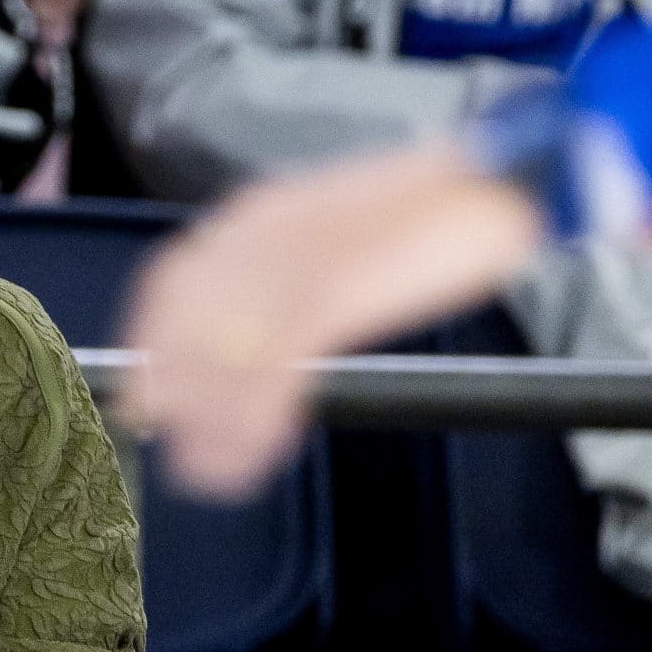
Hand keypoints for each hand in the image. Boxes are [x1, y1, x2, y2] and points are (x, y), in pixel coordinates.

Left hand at [122, 142, 548, 498]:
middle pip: (184, 315)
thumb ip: (298, 288)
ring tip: (209, 469)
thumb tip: (258, 347)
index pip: (174, 281)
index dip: (153, 344)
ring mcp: (299, 250)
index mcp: (263, 213)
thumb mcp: (349, 248)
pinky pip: (275, 360)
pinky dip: (253, 416)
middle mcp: (266, 225)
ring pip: (224, 345)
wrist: (504, 182)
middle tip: (168, 445)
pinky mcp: (339, 279)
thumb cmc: (438, 222)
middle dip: (169, 386)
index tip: (147, 395)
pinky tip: (254, 453)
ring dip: (209, 416)